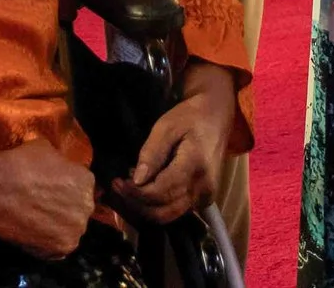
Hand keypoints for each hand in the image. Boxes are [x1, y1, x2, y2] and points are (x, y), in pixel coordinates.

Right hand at [0, 140, 97, 257]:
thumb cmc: (20, 165)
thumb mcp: (44, 147)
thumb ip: (57, 160)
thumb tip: (55, 166)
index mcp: (86, 180)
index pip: (81, 184)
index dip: (65, 185)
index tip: (50, 186)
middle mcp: (87, 206)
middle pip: (78, 207)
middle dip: (64, 206)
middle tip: (42, 203)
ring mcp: (76, 230)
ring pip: (69, 228)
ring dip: (57, 225)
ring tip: (35, 219)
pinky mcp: (62, 248)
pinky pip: (57, 247)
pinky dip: (46, 242)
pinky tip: (32, 232)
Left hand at [113, 65, 235, 223]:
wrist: (216, 118)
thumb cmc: (190, 118)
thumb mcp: (166, 126)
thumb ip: (152, 153)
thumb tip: (137, 180)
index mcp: (195, 166)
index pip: (160, 192)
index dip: (135, 193)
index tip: (117, 182)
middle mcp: (203, 188)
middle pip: (163, 211)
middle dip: (136, 204)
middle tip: (117, 187)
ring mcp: (204, 197)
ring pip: (168, 216)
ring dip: (144, 208)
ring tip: (128, 189)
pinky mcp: (202, 200)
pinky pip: (175, 211)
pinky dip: (156, 206)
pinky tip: (143, 191)